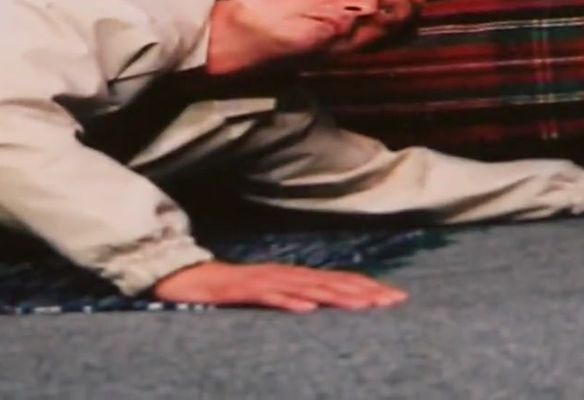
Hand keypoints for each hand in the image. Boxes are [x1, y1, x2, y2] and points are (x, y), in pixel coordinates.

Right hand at [152, 260, 407, 312]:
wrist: (185, 279)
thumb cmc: (228, 291)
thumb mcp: (268, 295)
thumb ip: (295, 298)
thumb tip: (326, 308)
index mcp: (291, 276)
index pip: (336, 280)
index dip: (367, 288)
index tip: (398, 298)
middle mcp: (282, 274)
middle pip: (329, 282)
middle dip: (364, 292)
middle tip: (395, 301)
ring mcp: (262, 281)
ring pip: (305, 287)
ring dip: (336, 295)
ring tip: (364, 306)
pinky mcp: (241, 290)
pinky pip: (267, 296)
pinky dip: (288, 301)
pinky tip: (308, 308)